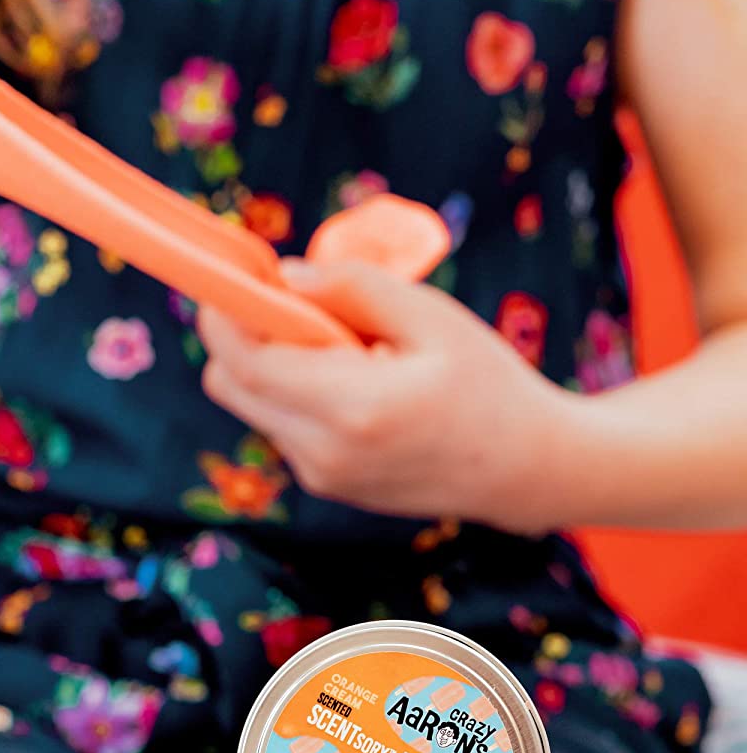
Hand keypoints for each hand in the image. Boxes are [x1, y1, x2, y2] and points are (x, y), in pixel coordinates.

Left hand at [197, 258, 574, 534]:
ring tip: (353, 350)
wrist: (529, 470)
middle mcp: (324, 453)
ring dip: (275, 362)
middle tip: (302, 303)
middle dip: (244, 332)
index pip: (243, 360)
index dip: (223, 309)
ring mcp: (321, 475)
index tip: (235, 270)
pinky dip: (297, 390)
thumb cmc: (488, 383)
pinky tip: (360, 383)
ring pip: (251, 401)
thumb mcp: (431, 316)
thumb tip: (283, 274)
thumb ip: (351, 288)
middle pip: (227, 383)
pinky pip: (280, 421)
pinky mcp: (324, 483)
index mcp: (353, 410)